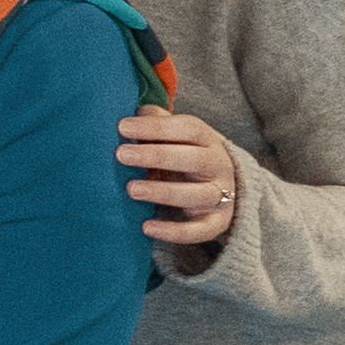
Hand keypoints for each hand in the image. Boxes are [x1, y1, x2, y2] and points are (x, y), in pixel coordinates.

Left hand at [120, 104, 239, 252]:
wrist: (224, 190)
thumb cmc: (184, 156)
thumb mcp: (175, 138)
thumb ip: (156, 123)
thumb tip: (129, 111)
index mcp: (209, 141)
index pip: (189, 129)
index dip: (157, 127)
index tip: (122, 127)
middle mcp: (220, 167)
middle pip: (195, 160)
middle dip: (158, 156)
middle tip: (121, 155)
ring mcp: (222, 196)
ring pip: (199, 195)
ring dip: (164, 192)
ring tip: (131, 189)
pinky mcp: (216, 223)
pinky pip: (199, 231)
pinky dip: (175, 232)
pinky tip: (146, 227)